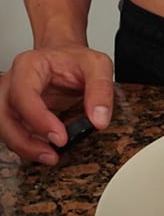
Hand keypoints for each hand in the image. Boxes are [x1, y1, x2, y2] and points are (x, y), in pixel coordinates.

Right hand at [0, 44, 113, 164]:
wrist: (67, 58)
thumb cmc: (77, 60)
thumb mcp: (98, 66)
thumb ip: (101, 90)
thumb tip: (99, 120)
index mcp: (30, 66)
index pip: (23, 94)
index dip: (38, 119)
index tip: (60, 138)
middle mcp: (14, 82)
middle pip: (3, 114)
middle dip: (23, 141)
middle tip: (51, 156)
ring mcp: (12, 98)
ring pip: (4, 126)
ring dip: (23, 146)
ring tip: (50, 157)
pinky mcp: (18, 113)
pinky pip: (15, 131)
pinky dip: (28, 144)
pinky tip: (47, 151)